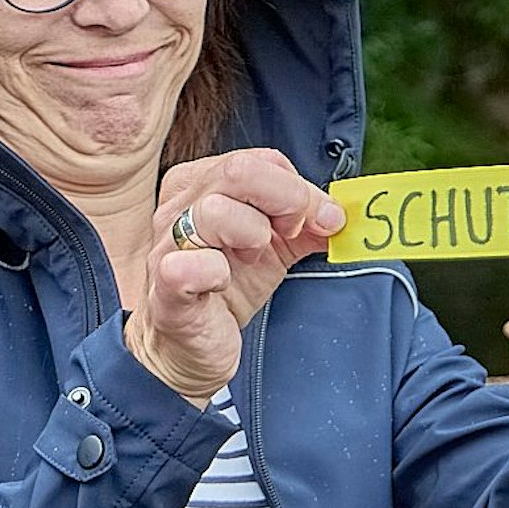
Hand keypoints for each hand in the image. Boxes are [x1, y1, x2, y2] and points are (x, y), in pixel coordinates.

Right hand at [125, 149, 345, 403]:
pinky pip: (187, 266)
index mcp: (203, 183)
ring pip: (216, 211)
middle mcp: (179, 206)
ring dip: (253, 236)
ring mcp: (168, 246)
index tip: (319, 220)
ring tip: (251, 260)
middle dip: (288, 201)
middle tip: (295, 234)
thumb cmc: (226, 287)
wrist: (192, 346)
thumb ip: (308, 224)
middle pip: (240, 171)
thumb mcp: (275, 246)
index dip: (300, 189)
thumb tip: (343, 214)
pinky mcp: (165, 290)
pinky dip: (215, 272)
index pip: (262, 160)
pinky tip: (222, 283)